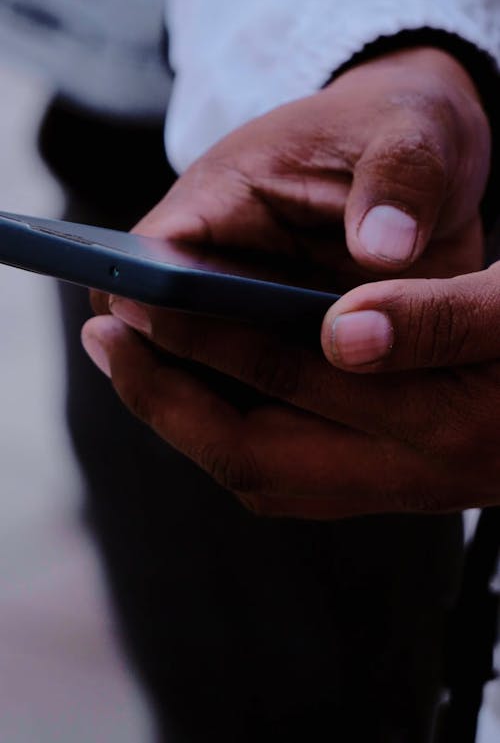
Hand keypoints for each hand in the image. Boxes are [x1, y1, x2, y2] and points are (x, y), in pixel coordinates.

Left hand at [81, 257, 499, 517]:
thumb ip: (440, 319)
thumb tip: (340, 331)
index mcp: (451, 417)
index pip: (297, 374)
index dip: (210, 335)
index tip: (141, 299)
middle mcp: (421, 472)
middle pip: (258, 453)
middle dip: (168, 397)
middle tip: (105, 339)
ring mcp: (408, 487)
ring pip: (267, 474)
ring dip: (190, 421)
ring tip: (135, 365)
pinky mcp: (399, 482)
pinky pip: (293, 477)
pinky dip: (233, 435)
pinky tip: (205, 395)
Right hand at [82, 45, 493, 518]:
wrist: (425, 148)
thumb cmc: (400, 125)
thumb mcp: (412, 135)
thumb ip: (400, 182)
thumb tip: (382, 249)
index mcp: (226, 195)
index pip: (145, 256)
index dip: (141, 303)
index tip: (163, 341)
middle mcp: (225, 259)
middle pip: (165, 332)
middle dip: (192, 376)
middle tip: (242, 419)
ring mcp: (257, 306)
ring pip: (214, 373)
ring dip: (243, 404)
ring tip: (299, 432)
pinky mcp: (295, 338)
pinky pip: (271, 389)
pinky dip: (292, 412)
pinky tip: (334, 430)